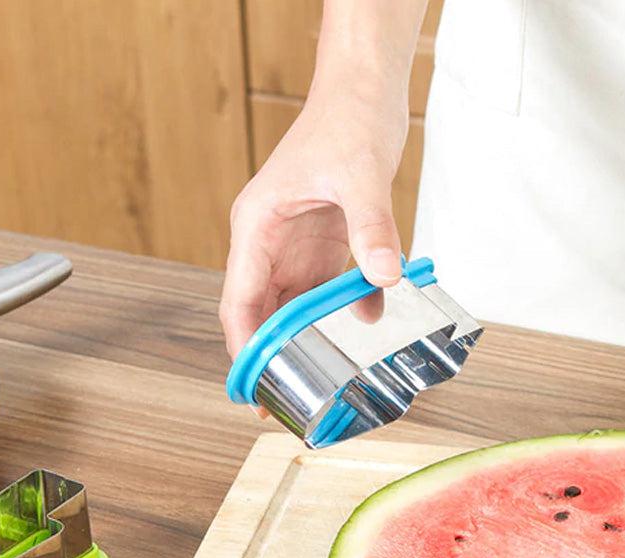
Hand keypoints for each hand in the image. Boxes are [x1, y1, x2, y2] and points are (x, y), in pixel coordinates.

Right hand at [220, 80, 408, 361]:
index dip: (243, 348)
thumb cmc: (347, 118)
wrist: (364, 91)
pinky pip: (325, 287)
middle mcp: (268, 241)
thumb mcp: (361, 176)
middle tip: (286, 400)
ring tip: (318, 376)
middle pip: (260, 311)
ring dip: (303, 338)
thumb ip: (372, 229)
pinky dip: (341, 308)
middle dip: (270, 354)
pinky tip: (365, 320)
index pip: (238, 300)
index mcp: (257, 227)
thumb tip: (385, 279)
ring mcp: (294, 244)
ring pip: (290, 304)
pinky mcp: (321, 242)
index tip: (252, 389)